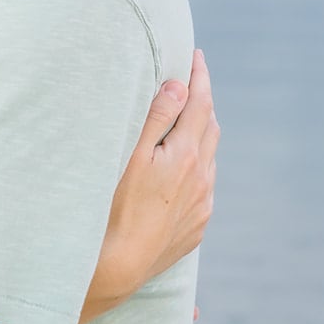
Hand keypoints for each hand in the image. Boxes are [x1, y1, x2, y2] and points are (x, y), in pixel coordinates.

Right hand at [88, 51, 217, 309]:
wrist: (117, 267)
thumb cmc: (113, 206)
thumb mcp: (130, 154)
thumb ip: (157, 118)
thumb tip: (179, 85)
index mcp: (187, 155)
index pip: (200, 103)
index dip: (199, 76)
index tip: (196, 56)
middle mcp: (202, 179)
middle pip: (210, 127)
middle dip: (202, 102)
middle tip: (190, 83)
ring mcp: (201, 205)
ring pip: (209, 158)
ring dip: (200, 135)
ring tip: (184, 123)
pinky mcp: (196, 227)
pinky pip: (203, 186)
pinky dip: (196, 166)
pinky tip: (178, 170)